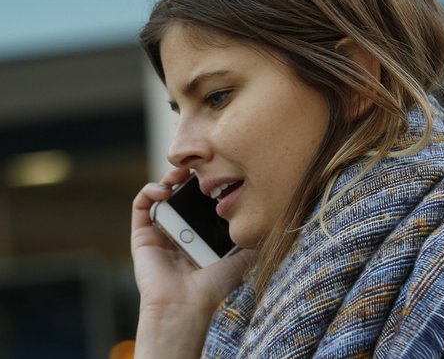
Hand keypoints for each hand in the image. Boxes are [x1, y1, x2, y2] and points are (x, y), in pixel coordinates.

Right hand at [131, 167, 255, 357]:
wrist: (187, 305)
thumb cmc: (214, 285)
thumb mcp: (242, 257)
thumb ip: (254, 238)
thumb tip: (275, 221)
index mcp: (201, 232)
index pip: (203, 199)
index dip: (209, 182)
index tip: (219, 168)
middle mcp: (180, 229)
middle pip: (182, 191)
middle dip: (189, 174)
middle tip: (200, 164)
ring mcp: (161, 231)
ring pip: (161, 193)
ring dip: (169, 176)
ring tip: (181, 172)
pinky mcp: (142, 235)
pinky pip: (141, 206)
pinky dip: (149, 191)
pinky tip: (165, 188)